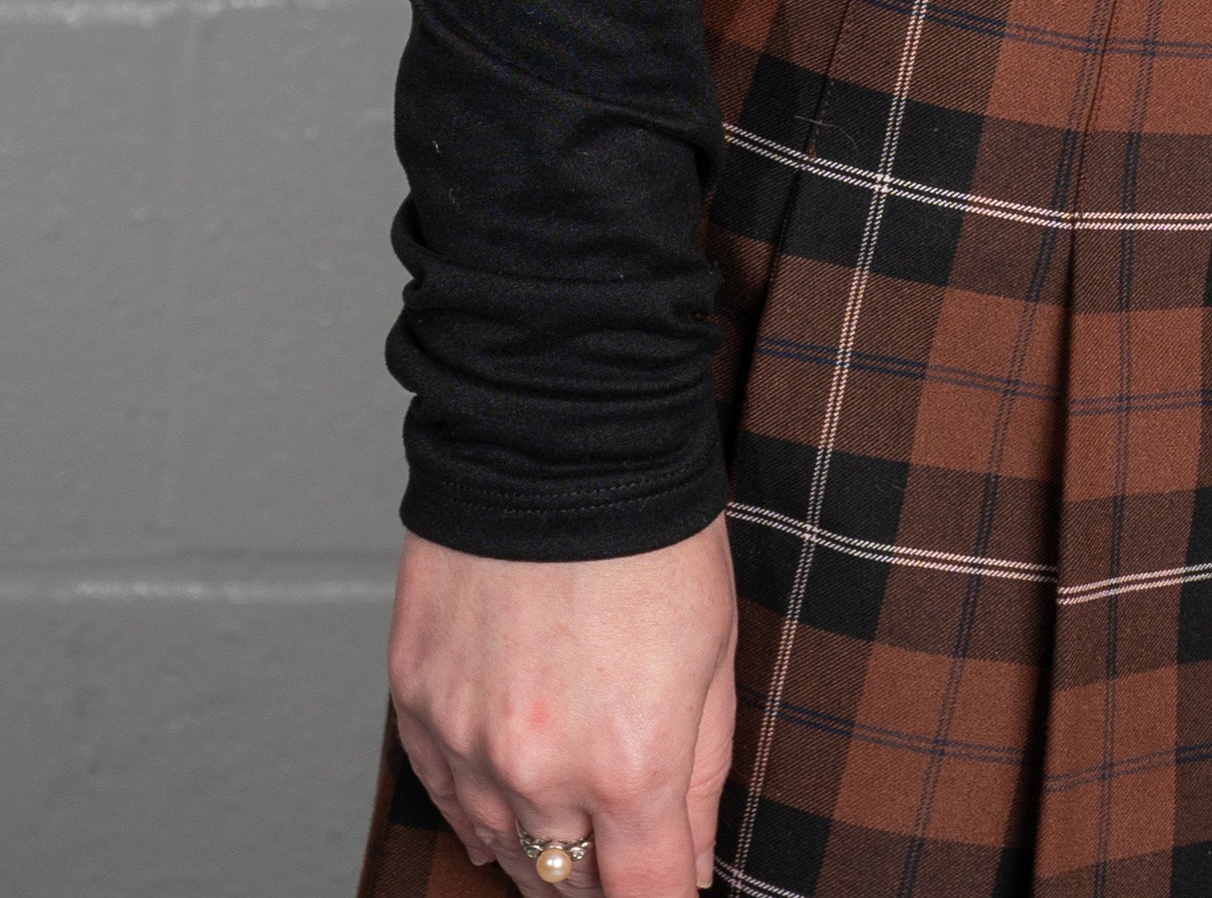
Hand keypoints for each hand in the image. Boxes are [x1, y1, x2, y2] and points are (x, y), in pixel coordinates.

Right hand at [387, 518, 736, 896]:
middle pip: (566, 880)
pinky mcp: (414, 704)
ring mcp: (467, 742)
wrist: (557, 439)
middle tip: (623, 823)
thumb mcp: (715, 654)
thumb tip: (690, 864)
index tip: (668, 888)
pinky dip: (475, 800)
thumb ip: (702, 774)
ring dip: (537, 833)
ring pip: (500, 845)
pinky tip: (501, 782)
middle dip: (601, 865)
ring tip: (566, 788)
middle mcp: (540, 769)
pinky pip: (442, 792)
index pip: (645, 894)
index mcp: (630, 762)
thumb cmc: (653, 533)